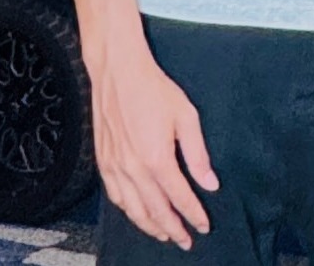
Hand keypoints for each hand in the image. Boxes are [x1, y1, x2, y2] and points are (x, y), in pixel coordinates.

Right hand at [89, 40, 218, 247]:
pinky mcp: (103, 161)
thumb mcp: (186, 117)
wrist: (117, 72)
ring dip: (150, 226)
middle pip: (156, 211)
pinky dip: (127, 210)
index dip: (194, 215)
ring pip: (133, 209)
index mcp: (157, 159)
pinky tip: (136, 213)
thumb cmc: (153, 89)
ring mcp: (115, 167)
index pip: (180, 198)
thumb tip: (210, 183)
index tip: (203, 225)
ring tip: (164, 234)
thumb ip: (198, 154)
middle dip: (173, 229)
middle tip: (186, 240)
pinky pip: (115, 196)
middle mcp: (133, 169)